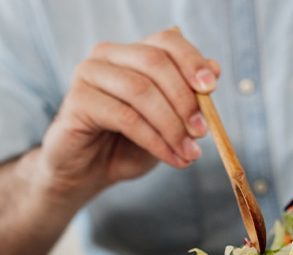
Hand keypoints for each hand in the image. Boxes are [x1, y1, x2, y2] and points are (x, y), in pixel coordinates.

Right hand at [38, 28, 219, 205]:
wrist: (87, 173)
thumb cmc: (127, 146)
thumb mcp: (166, 123)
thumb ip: (187, 98)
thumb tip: (215, 69)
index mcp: (131, 53)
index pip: (166, 41)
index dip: (191, 60)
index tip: (211, 88)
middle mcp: (107, 56)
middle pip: (154, 62)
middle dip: (184, 99)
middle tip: (202, 131)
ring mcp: (88, 75)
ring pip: (140, 91)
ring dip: (172, 125)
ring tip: (189, 153)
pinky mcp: (77, 101)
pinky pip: (125, 117)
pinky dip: (154, 140)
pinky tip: (170, 156)